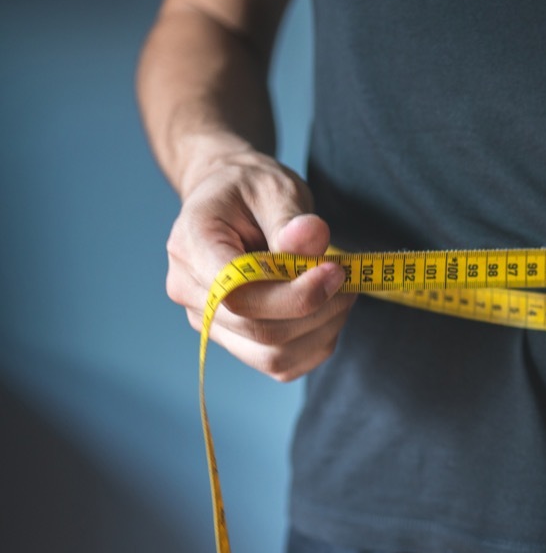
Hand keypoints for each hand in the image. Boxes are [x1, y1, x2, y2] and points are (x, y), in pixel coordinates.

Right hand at [165, 143, 355, 380]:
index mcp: (191, 246)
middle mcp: (191, 292)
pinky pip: (281, 365)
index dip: (293, 293)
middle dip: (317, 309)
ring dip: (322, 329)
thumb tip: (312, 238)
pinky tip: (327, 311)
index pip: (236, 294)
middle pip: (259, 330)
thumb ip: (291, 217)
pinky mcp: (234, 340)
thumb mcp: (274, 187)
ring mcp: (209, 322)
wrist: (230, 201)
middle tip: (348, 277)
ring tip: (341, 291)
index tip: (336, 271)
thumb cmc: (250, 190)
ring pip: (273, 356)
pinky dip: (316, 344)